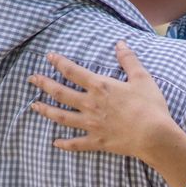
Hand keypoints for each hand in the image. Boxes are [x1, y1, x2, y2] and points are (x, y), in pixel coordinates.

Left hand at [29, 41, 185, 169]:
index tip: (48, 57)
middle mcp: (90, 104)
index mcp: (99, 86)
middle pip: (61, 93)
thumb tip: (120, 43)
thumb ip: (128, 60)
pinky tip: (55, 142)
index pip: (73, 71)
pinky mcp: (96, 141)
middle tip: (31, 79)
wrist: (154, 135)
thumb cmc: (149, 105)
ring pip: (62, 117)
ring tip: (34, 106)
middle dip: (44, 84)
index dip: (59, 62)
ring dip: (46, 111)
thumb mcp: (141, 77)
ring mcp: (90, 124)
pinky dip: (64, 143)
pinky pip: (76, 143)